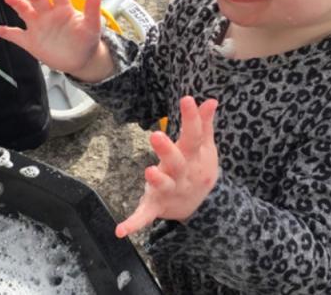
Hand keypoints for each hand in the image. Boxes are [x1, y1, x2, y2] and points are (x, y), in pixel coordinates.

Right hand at [0, 0, 104, 74]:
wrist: (80, 59)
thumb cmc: (87, 40)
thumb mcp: (92, 26)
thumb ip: (93, 10)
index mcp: (64, 9)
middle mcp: (48, 14)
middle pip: (38, 0)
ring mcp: (38, 27)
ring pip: (25, 12)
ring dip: (17, 4)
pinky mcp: (31, 41)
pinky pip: (15, 35)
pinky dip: (5, 32)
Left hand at [115, 96, 218, 237]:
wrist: (203, 206)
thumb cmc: (198, 168)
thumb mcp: (205, 148)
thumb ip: (204, 124)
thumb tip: (209, 100)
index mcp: (194, 157)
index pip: (194, 135)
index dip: (191, 118)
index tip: (186, 99)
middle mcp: (182, 174)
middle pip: (177, 162)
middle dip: (167, 150)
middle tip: (156, 135)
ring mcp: (170, 191)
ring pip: (163, 186)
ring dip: (157, 181)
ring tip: (149, 172)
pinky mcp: (156, 206)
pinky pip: (145, 216)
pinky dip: (134, 224)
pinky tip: (120, 231)